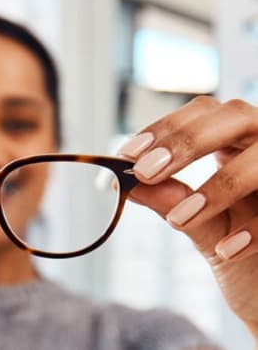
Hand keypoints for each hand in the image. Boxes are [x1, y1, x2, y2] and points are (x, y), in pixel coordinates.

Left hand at [119, 96, 257, 338]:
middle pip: (237, 116)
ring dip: (218, 187)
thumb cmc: (237, 245)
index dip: (167, 127)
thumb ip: (169, 200)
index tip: (129, 154)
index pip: (203, 113)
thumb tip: (119, 180)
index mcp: (238, 140)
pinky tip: (227, 251)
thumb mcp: (200, 223)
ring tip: (179, 220)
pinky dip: (255, 230)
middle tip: (146, 173)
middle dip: (188, 142)